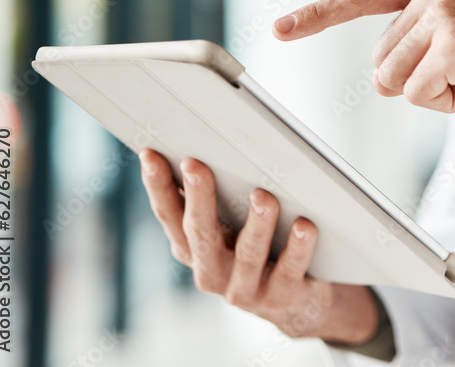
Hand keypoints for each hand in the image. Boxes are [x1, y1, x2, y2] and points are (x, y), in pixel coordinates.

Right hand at [138, 149, 378, 342]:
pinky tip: (305, 225)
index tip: (150, 154)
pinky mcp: (281, 298)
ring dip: (256, 223)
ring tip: (264, 195)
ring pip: (248, 254)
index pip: (169, 215)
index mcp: (193, 249)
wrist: (297, 302)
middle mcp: (212, 272)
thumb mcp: (230, 228)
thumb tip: (201, 151)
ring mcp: (245, 289)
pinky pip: (290, 271)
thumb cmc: (261, 249)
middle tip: (195, 165)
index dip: (157, 186)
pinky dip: (298, 247)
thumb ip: (215, 199)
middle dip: (198, 198)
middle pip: (201, 234)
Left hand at [272, 0, 454, 111]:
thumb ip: (426, 34)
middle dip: (417, 83)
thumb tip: (388, 76)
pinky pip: (423, 96)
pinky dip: (453, 104)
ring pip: (396, 83)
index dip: (317, 14)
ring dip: (435, 96)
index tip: (280, 29)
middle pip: (380, 63)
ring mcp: (442, 15)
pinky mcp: (454, 44)